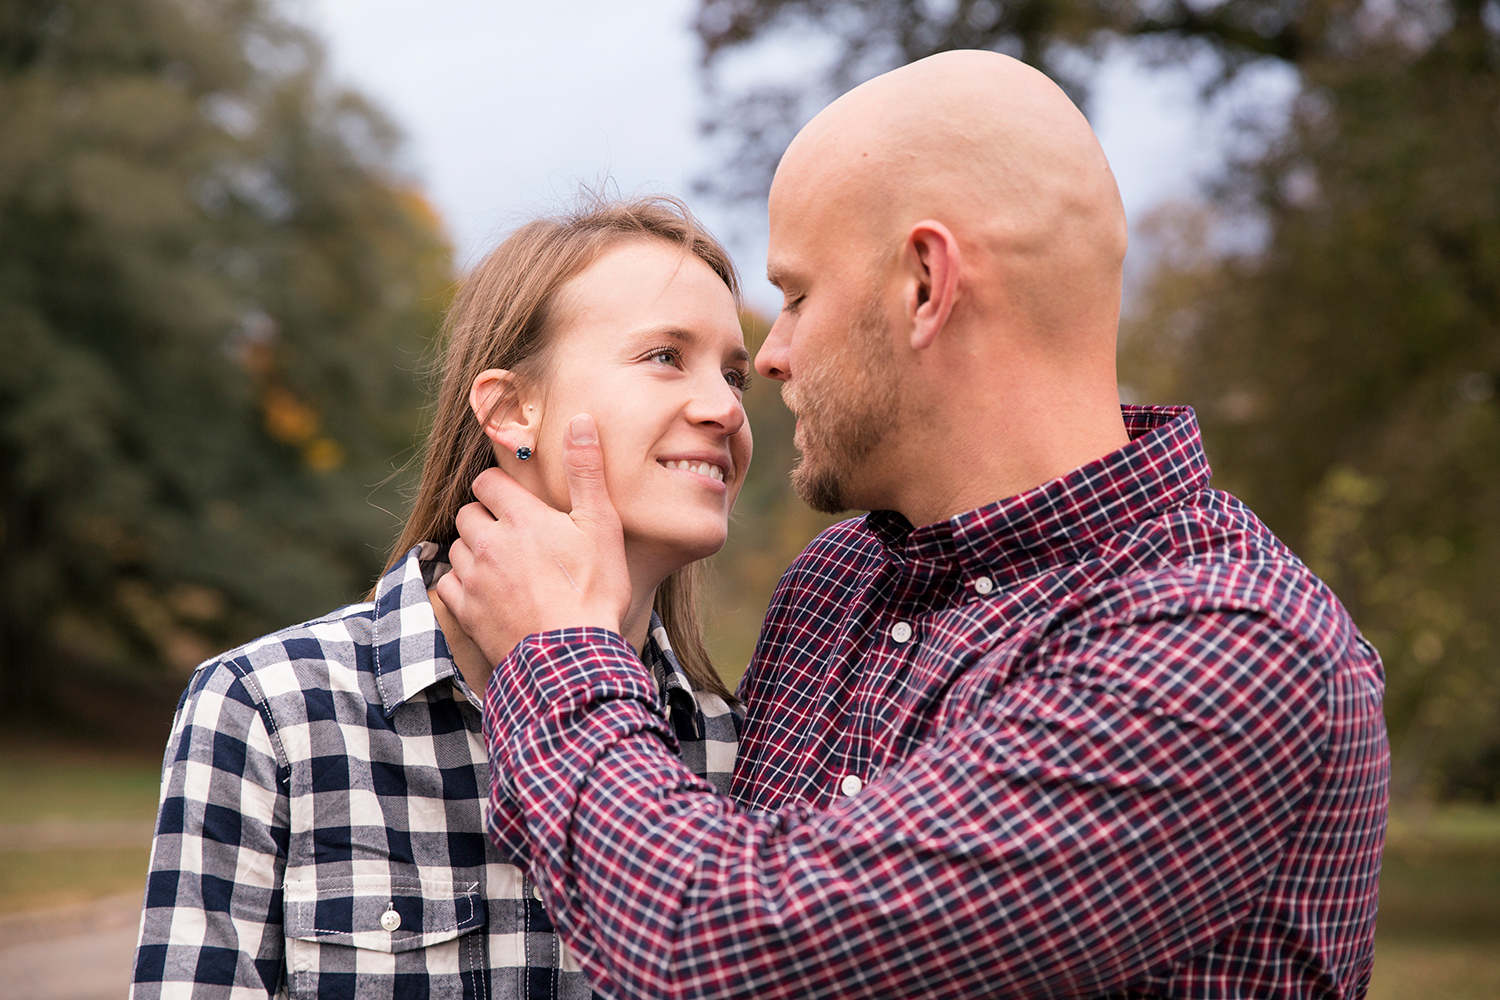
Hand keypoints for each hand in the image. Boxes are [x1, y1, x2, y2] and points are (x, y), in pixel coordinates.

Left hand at [437, 413, 631, 666]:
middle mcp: (489, 542)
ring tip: (502, 565)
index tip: (515, 500)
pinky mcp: (465, 611)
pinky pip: (449, 585)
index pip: (487, 483)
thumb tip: (579, 420)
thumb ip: (586, 471)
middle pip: (468, 514)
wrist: (572, 656)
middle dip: (486, 519)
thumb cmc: (594, 591)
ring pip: (458, 549)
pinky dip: (463, 585)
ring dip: (474, 552)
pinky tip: (486, 592)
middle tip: (512, 535)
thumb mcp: (601, 527)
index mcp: (521, 516)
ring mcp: (473, 578)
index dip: (499, 488)